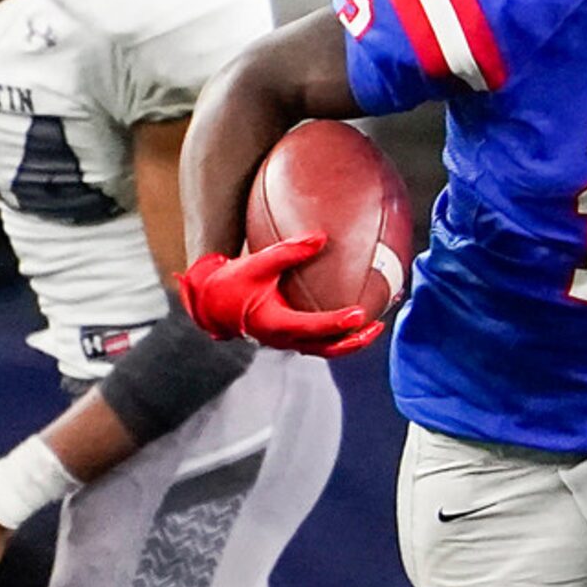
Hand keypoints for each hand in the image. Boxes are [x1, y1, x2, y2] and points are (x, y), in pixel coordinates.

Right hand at [177, 238, 381, 354]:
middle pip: (326, 349)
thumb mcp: (256, 263)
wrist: (210, 304)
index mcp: (275, 324)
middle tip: (376, 326)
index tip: (360, 314)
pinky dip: (337, 336)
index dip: (337, 322)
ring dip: (349, 342)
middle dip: (354, 341)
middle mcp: (283, 339)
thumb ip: (288, 251)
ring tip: (373, 327)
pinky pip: (318, 342)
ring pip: (324, 350)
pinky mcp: (289, 338)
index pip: (313, 327)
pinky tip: (352, 322)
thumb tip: (321, 237)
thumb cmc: (231, 284)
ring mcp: (287, 342)